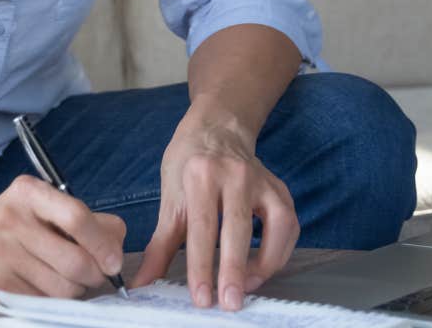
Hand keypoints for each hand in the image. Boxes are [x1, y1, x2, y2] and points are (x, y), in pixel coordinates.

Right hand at [0, 175, 126, 304]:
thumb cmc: (7, 225)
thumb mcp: (37, 206)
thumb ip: (79, 218)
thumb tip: (117, 241)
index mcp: (28, 192)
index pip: (77, 217)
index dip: (103, 243)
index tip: (113, 261)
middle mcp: (12, 219)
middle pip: (76, 260)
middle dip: (95, 275)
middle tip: (94, 274)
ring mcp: (1, 253)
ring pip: (64, 287)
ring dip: (75, 290)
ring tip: (64, 278)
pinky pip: (44, 301)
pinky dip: (53, 299)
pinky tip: (43, 286)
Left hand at [130, 109, 298, 310]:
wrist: (217, 128)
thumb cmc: (189, 163)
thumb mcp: (170, 198)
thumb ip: (159, 246)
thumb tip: (142, 283)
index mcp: (201, 174)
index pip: (202, 227)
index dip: (201, 266)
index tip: (201, 298)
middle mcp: (235, 174)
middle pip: (237, 228)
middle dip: (234, 271)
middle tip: (229, 303)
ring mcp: (263, 180)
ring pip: (274, 226)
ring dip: (264, 263)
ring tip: (247, 287)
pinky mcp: (280, 189)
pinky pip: (289, 225)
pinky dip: (279, 251)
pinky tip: (263, 268)